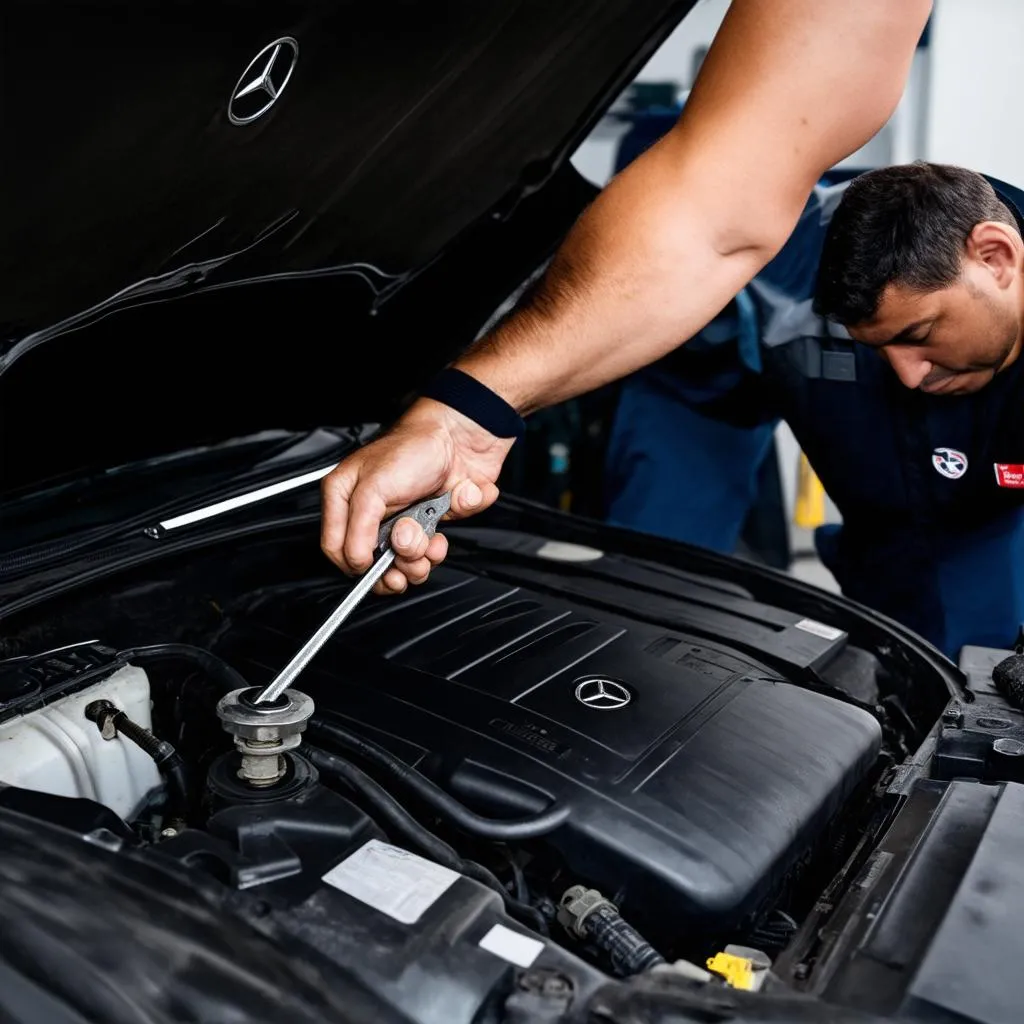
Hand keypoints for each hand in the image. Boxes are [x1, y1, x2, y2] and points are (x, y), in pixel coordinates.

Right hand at [321, 398, 513, 593]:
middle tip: (410, 550)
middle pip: (376, 563)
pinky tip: (442, 524)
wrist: (463, 438)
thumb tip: (356, 560)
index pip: (337, 548)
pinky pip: (435, 552)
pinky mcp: (430, 525)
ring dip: (423, 556)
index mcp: (347, 498)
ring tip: (429, 537)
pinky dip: (446, 540)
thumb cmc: (416, 447)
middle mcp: (373, 513)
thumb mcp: (374, 486)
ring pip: (407, 563)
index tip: (375, 565)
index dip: (357, 564)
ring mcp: (403, 520)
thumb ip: (359, 526)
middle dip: (397, 563)